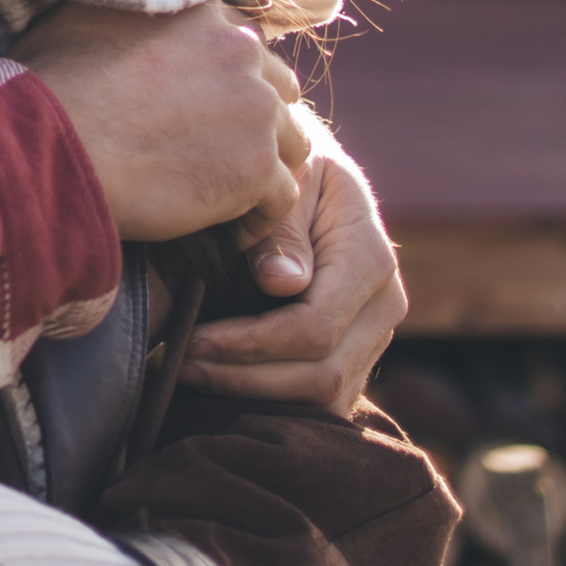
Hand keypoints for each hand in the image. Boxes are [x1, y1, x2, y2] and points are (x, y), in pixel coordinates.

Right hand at [22, 0, 308, 248]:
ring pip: (291, 142)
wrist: (52, 145)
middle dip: (257, 120)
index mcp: (203, 12)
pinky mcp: (255, 167)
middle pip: (277, 90)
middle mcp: (239, 51)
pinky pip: (281, 197)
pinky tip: (232, 231)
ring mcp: (254, 109)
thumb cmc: (53, 84)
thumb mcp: (83, 16)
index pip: (245, 43)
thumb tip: (122, 5)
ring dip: (265, 166)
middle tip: (224, 152)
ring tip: (233, 195)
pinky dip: (260, 218)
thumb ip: (126, 6)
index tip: (209, 108)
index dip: (229, 79)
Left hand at [186, 125, 406, 414]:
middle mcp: (385, 304)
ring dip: (254, 394)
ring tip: (190, 372)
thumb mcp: (286, 177)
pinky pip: (321, 396)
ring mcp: (375, 334)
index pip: (314, 326)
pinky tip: (220, 376)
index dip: (249, 344)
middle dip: (244, 378)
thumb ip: (281, 229)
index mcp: (371, 257)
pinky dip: (270, 396)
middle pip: (322, 375)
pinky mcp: (358, 353)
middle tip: (179, 364)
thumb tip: (281, 284)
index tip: (191, 340)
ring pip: (324, 397)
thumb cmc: (290, 168)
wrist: (312, 170)